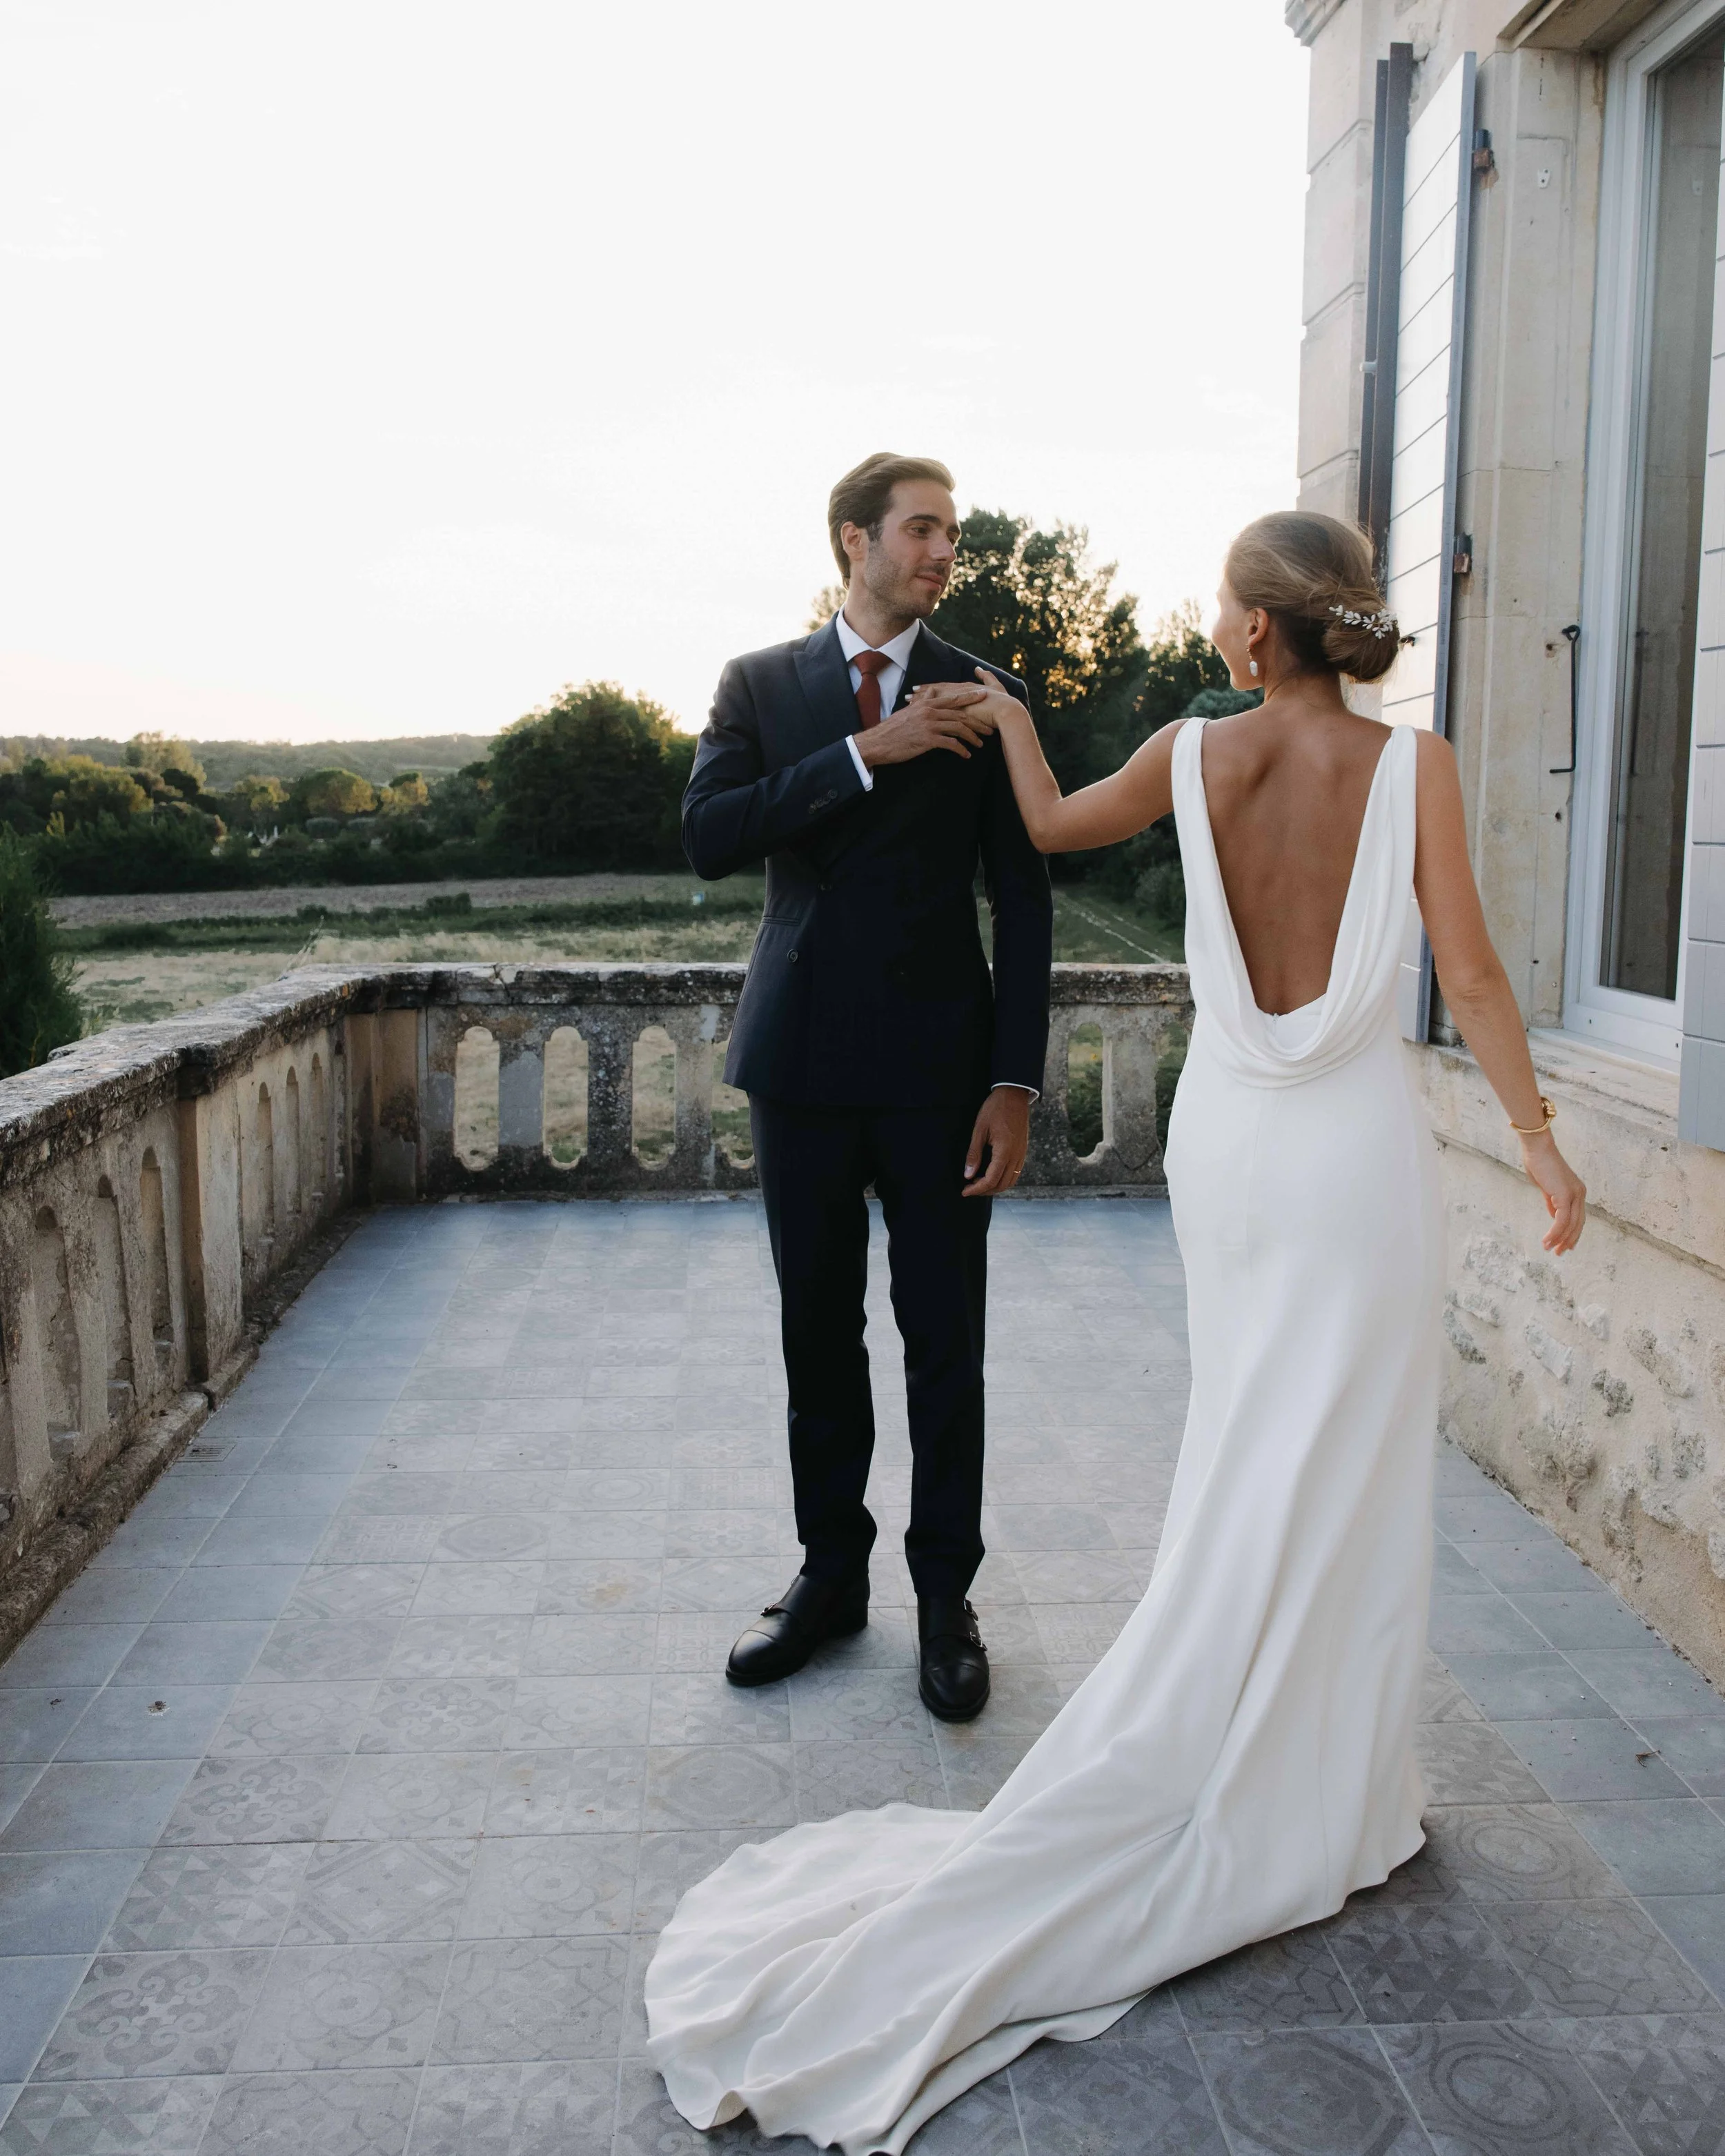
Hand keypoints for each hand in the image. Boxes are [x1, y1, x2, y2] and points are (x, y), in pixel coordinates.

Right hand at [855, 693, 999, 768]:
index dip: (970, 697)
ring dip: (972, 737)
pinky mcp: (927, 740)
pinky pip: (950, 744)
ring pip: (958, 728)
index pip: (953, 699)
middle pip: (960, 714)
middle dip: (977, 721)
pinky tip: (966, 755)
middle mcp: (929, 712)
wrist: (878, 743)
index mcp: (926, 704)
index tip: (985, 696)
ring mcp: (929, 725)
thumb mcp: (908, 711)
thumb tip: (929, 694)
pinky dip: (961, 750)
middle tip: (988, 728)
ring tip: (980, 744)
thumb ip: (921, 702)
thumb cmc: (893, 729)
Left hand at [911, 669, 1027, 733]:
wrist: (1008, 711)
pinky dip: (928, 709)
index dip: (932, 688)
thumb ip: (986, 677)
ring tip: (908, 702)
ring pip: (935, 697)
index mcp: (966, 686)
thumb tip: (978, 668)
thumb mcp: (994, 688)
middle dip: (922, 693)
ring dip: (921, 700)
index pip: (944, 687)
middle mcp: (960, 689)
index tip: (919, 689)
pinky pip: (939, 708)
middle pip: (936, 690)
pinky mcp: (958, 707)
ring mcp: (958, 698)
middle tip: (908, 694)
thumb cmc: (1004, 703)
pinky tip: (918, 712)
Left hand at [963, 1087, 1030, 1197]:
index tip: (965, 1191)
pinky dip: (1003, 1179)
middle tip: (969, 1188)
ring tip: (979, 1182)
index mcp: (1005, 1151)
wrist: (1014, 1095)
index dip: (977, 1189)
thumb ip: (974, 1154)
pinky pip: (1015, 1173)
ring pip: (1010, 1181)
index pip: (991, 1179)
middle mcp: (1016, 1156)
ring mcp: (1022, 1154)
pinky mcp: (1023, 1151)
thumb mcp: (979, 1129)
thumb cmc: (995, 1109)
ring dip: (995, 1186)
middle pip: (1002, 1184)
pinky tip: (991, 1174)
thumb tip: (968, 1174)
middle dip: (985, 1191)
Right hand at [1519, 1130, 1585, 1254]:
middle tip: (1559, 1253)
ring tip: (1549, 1249)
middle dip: (1568, 1240)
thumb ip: (1552, 1201)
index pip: (1578, 1218)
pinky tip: (1547, 1240)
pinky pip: (1561, 1220)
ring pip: (1570, 1225)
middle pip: (1578, 1224)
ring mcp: (1574, 1194)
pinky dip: (1554, 1233)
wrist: (1537, 1148)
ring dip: (1559, 1239)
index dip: (1573, 1233)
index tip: (1566, 1246)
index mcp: (1576, 1191)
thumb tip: (1554, 1216)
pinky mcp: (1565, 1195)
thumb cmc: (1539, 1163)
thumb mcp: (1547, 1187)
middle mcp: (1579, 1194)